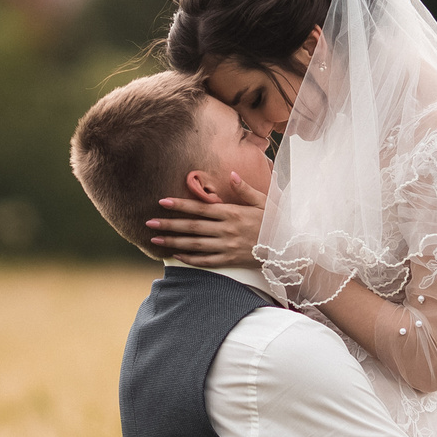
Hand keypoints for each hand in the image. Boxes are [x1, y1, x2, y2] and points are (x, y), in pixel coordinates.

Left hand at [147, 174, 265, 265]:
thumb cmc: (275, 222)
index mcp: (233, 213)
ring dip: (173, 241)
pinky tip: (176, 255)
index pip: (200, 208)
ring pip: (195, 244)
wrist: (287, 248)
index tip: (162, 202)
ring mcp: (227, 247)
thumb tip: (231, 175)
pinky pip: (206, 261)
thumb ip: (245, 189)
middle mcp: (227, 230)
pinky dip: (189, 259)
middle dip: (169, 224)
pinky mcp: (229, 260)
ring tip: (155, 239)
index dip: (180, 205)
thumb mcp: (264, 201)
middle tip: (148, 222)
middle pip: (192, 227)